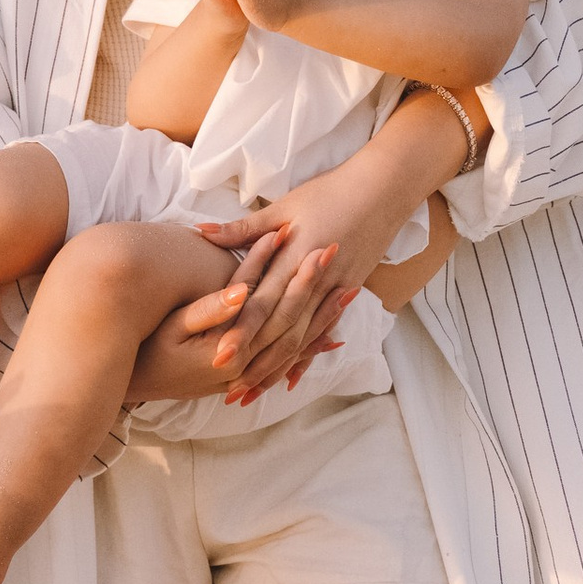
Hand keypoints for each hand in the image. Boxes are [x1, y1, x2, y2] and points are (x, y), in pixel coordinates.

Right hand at [124, 226, 346, 407]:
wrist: (131, 381)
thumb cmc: (147, 349)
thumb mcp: (172, 326)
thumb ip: (208, 309)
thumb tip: (240, 290)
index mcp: (231, 350)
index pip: (267, 304)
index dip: (285, 272)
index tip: (302, 240)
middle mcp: (246, 366)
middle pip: (289, 323)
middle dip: (313, 288)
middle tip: (333, 252)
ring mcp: (247, 374)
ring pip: (295, 344)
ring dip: (322, 318)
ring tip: (350, 290)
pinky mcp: (244, 376)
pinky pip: (285, 363)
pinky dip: (309, 349)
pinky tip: (331, 337)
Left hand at [192, 150, 426, 398]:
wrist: (382, 190)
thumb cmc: (328, 192)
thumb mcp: (283, 207)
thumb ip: (243, 229)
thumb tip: (200, 233)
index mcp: (295, 256)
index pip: (264, 301)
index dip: (242, 330)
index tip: (219, 356)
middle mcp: (316, 279)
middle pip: (283, 329)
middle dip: (256, 361)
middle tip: (230, 390)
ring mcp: (335, 289)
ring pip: (303, 338)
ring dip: (277, 368)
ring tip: (252, 394)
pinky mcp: (347, 292)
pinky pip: (324, 331)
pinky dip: (306, 356)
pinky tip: (292, 379)